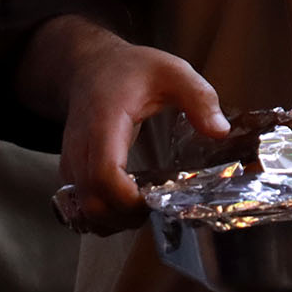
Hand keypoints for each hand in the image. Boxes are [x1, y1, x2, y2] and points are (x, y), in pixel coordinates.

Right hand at [33, 19, 229, 233]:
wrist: (90, 69)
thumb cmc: (131, 70)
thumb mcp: (173, 71)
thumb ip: (199, 97)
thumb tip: (220, 131)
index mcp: (104, 123)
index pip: (102, 173)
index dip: (127, 198)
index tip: (157, 199)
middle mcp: (79, 148)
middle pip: (90, 203)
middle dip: (125, 217)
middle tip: (160, 208)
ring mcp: (71, 163)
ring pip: (81, 211)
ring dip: (114, 222)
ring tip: (148, 208)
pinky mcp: (72, 173)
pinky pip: (80, 207)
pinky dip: (103, 217)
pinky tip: (130, 207)